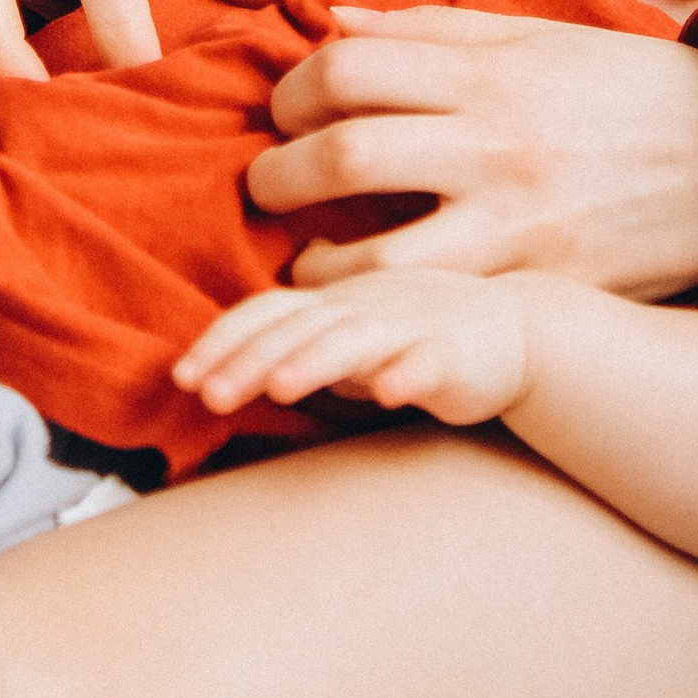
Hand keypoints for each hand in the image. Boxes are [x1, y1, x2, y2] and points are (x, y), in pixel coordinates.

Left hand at [173, 269, 535, 429]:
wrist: (516, 330)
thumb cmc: (415, 335)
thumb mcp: (345, 335)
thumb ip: (294, 344)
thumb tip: (219, 371)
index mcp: (332, 302)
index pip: (265, 311)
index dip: (221, 340)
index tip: (181, 378)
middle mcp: (363, 307)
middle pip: (298, 327)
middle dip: (250, 358)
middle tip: (209, 395)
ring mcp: (409, 326)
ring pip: (356, 339)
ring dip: (316, 360)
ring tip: (280, 387)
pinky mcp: (455, 353)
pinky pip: (430, 360)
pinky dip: (408, 373)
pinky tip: (389, 394)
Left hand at [247, 6, 697, 295]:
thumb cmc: (631, 91)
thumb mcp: (538, 38)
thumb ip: (431, 32)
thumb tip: (328, 23)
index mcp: (493, 70)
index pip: (349, 68)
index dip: (293, 91)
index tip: (286, 112)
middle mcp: (498, 142)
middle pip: (345, 151)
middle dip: (280, 173)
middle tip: (270, 186)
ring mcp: (521, 222)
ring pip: (375, 250)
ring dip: (314, 264)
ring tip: (305, 262)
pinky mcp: (545, 286)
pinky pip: (436, 308)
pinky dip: (384, 311)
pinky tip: (369, 306)